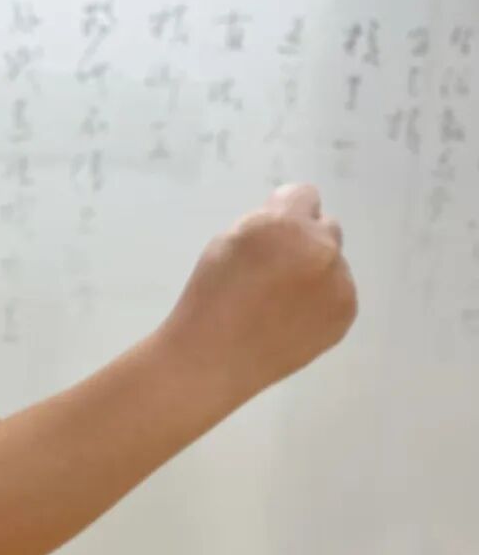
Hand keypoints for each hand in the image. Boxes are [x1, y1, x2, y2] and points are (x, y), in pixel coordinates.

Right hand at [161, 183, 357, 398]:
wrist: (213, 359)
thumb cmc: (209, 297)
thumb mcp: (225, 243)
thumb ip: (264, 224)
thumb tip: (293, 223)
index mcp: (285, 227)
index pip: (304, 195)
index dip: (284, 212)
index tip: (269, 235)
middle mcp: (321, 250)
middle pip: (326, 227)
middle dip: (304, 240)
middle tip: (274, 270)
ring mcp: (339, 285)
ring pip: (333, 263)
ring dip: (314, 272)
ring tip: (279, 302)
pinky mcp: (345, 314)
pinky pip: (338, 292)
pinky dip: (319, 300)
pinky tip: (290, 319)